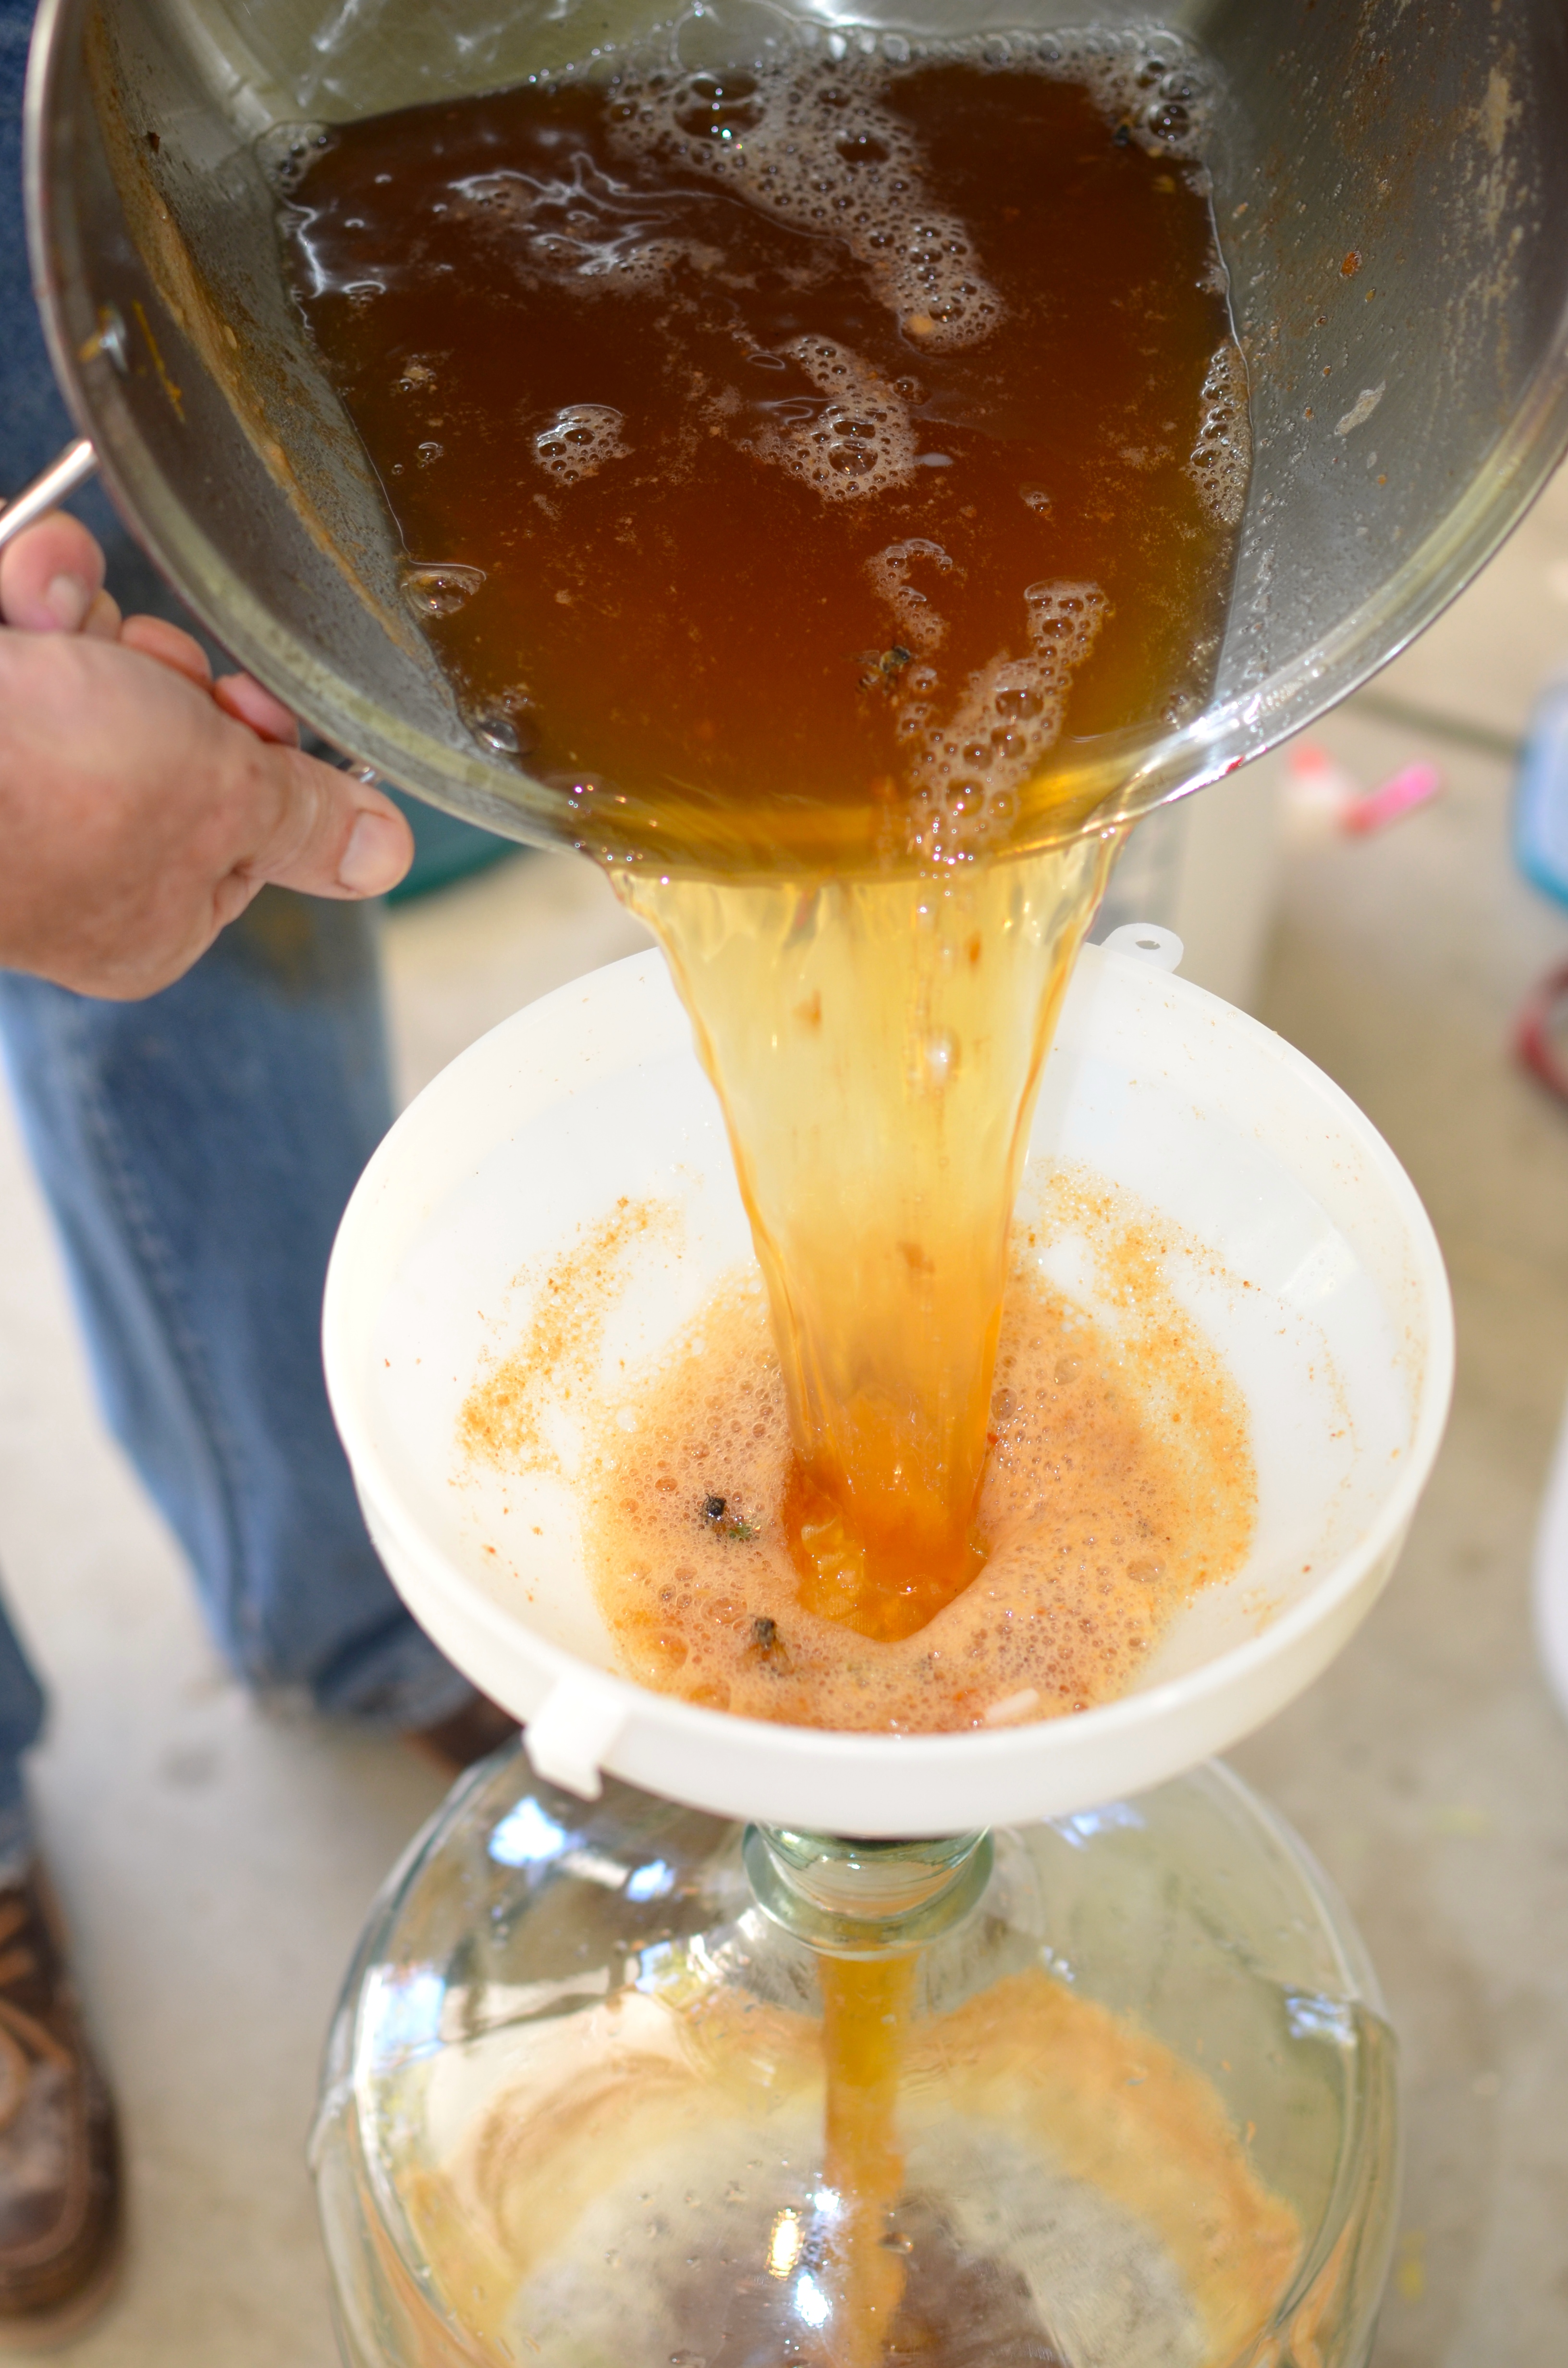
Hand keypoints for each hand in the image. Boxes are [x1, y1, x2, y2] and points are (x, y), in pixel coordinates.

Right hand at [0, 511, 413, 997]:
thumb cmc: (46, 788)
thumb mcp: (223, 802)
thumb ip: (303, 821)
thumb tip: (381, 854)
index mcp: (148, 908)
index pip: (246, 814)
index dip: (258, 749)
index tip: (248, 718)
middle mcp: (76, 844)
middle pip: (175, 719)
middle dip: (166, 671)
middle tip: (145, 681)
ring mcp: (12, 762)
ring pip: (101, 648)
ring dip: (91, 617)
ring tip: (54, 635)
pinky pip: (30, 602)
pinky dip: (31, 580)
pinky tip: (22, 599)